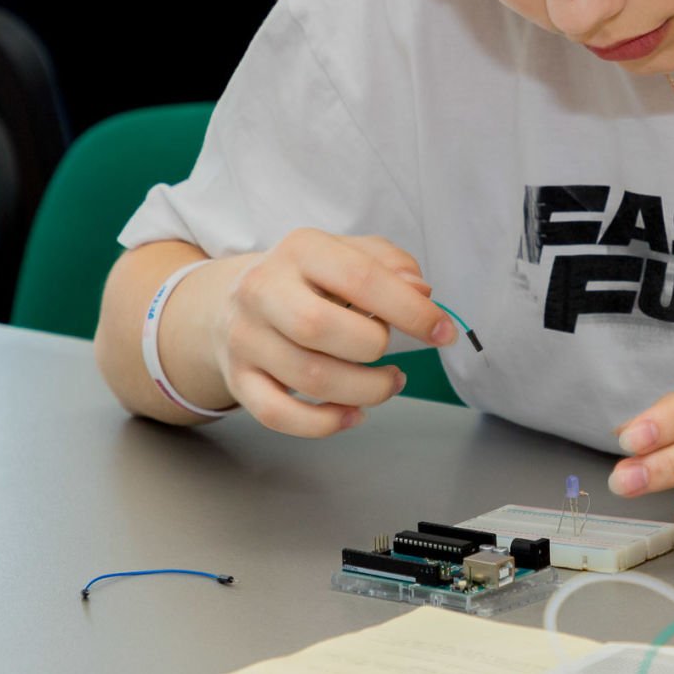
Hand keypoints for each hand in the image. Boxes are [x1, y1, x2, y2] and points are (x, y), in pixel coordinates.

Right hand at [207, 229, 456, 437]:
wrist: (231, 300)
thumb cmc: (307, 279)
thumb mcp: (348, 253)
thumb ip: (390, 264)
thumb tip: (421, 292)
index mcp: (300, 249)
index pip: (359, 278)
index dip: (410, 310)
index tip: (442, 332)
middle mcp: (263, 290)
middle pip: (320, 327)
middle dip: (373, 347)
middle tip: (389, 351)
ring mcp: (246, 337)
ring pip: (308, 378)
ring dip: (364, 391)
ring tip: (387, 383)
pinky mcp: (239, 379)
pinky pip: (279, 415)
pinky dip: (325, 423)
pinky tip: (353, 413)